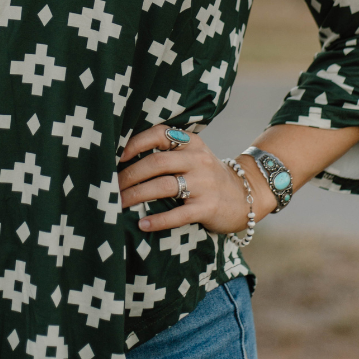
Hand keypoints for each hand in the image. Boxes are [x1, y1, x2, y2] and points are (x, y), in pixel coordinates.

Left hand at [118, 124, 273, 233]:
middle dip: (129, 176)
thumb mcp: (194, 156)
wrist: (247, 194)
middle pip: (156, 163)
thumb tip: (125, 159)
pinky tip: (142, 224)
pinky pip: (178, 214)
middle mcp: (197, 160)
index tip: (118, 157)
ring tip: (119, 203)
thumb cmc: (208, 176)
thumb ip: (169, 153)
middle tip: (112, 187)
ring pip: (163, 186)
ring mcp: (204, 183)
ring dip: (137, 195)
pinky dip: (158, 220)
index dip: (136, 143)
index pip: (159, 134)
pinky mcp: (208, 207)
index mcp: (191, 143)